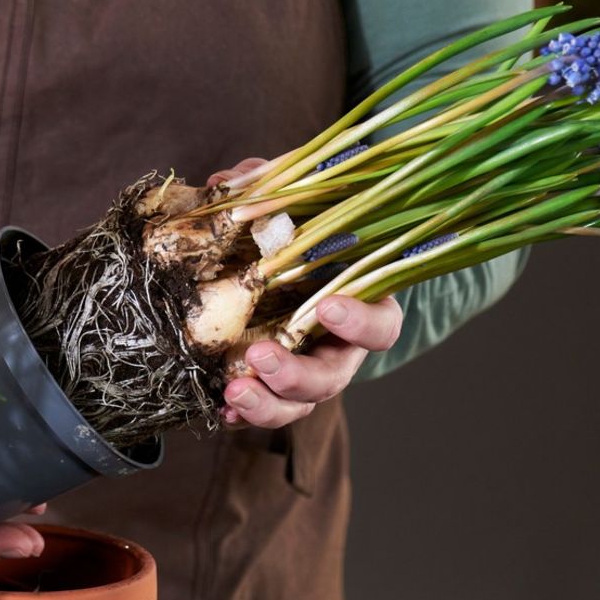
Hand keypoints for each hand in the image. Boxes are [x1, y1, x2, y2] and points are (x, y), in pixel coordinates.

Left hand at [209, 153, 401, 427]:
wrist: (278, 263)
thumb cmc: (300, 233)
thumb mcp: (293, 205)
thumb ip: (269, 187)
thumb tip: (227, 184)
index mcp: (359, 305)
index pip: (380, 325)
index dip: (360, 322)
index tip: (327, 305)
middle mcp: (337, 347)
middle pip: (332, 378)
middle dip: (296, 375)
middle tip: (259, 355)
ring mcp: (305, 371)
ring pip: (298, 404)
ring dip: (267, 405)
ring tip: (233, 391)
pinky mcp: (271, 386)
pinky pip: (262, 409)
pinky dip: (241, 415)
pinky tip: (220, 412)